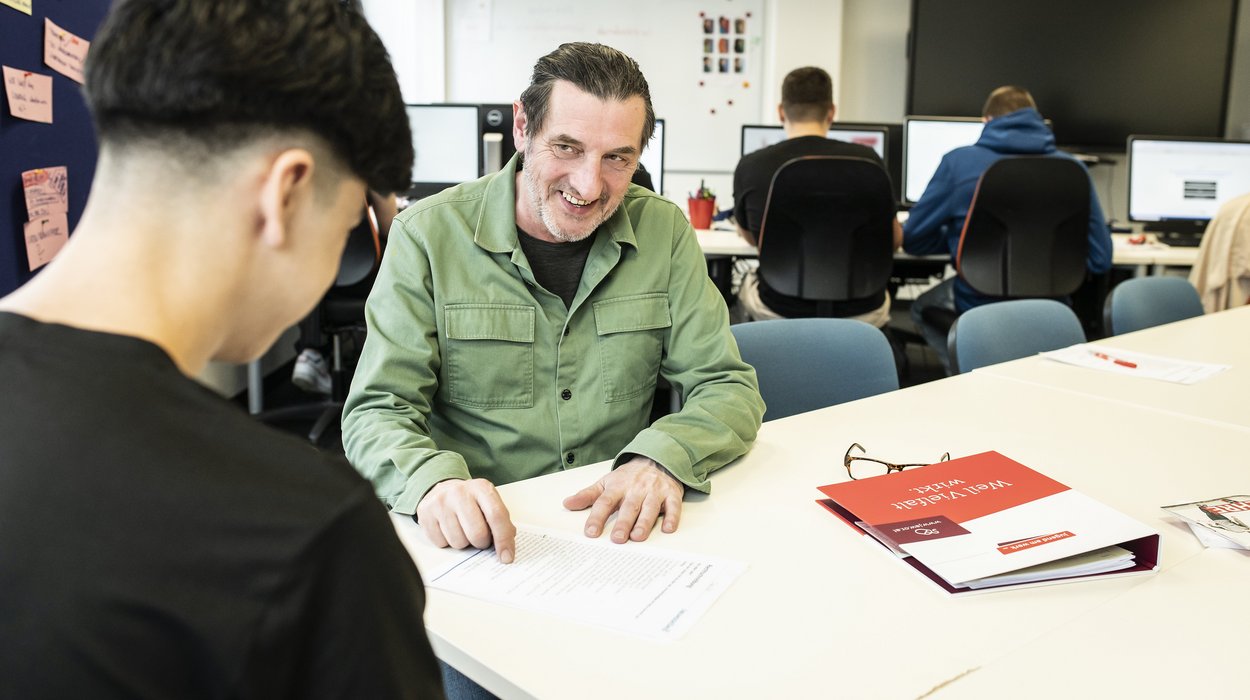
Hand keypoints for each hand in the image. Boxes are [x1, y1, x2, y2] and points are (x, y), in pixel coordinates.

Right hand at [416, 478, 516, 562]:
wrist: (443, 489)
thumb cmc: (471, 501)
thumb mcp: (488, 503)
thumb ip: (501, 521)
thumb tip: (506, 549)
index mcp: (481, 488)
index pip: (496, 516)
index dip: (503, 539)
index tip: (506, 557)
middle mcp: (459, 492)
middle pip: (477, 534)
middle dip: (482, 543)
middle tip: (480, 537)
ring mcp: (440, 502)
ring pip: (458, 542)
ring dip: (464, 543)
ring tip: (462, 529)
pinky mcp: (425, 513)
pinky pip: (441, 543)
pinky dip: (447, 542)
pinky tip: (448, 528)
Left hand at [562, 457, 683, 543]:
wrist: (657, 458)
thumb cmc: (630, 476)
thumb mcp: (607, 482)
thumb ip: (588, 495)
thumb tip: (567, 504)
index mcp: (618, 486)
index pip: (605, 502)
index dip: (597, 517)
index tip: (591, 532)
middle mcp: (636, 489)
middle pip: (628, 507)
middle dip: (623, 523)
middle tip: (617, 539)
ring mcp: (655, 491)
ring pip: (650, 508)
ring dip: (644, 523)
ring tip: (638, 537)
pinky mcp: (671, 494)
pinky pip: (673, 506)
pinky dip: (672, 517)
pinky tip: (668, 529)